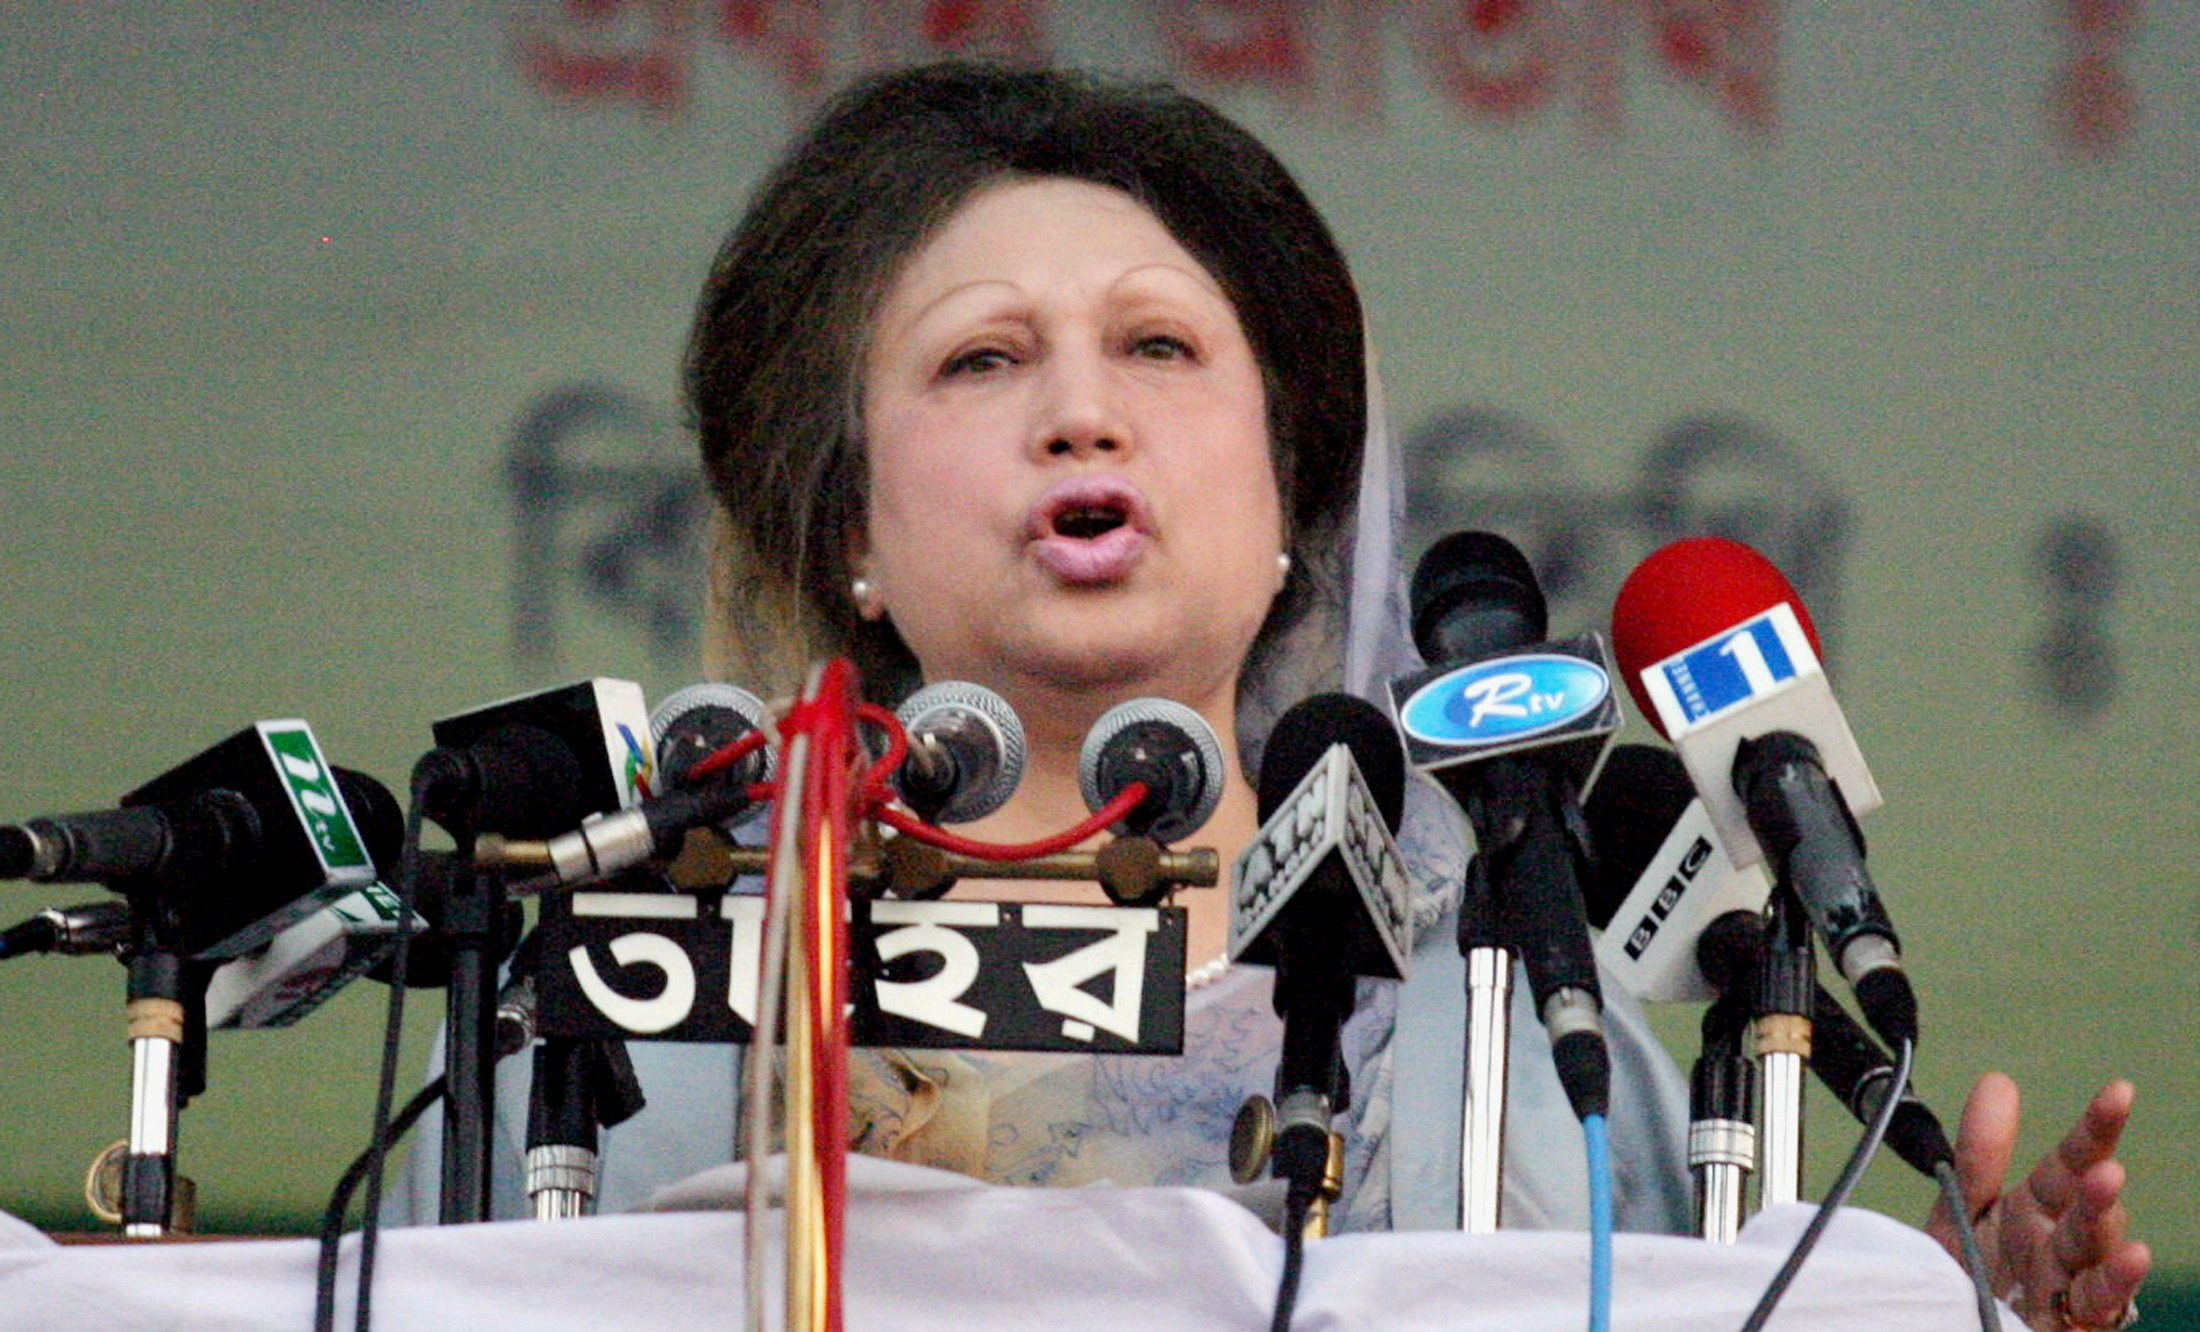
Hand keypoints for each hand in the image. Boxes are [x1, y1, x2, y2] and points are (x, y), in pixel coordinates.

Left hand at [1927, 1073, 2150, 1330]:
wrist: (1940, 1324)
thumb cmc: (1966, 1272)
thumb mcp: (1961, 1210)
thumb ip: (1979, 1155)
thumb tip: (1997, 1081)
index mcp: (2036, 1211)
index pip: (2070, 1163)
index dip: (2094, 1129)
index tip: (2120, 1091)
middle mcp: (2059, 1246)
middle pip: (2088, 1213)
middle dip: (2097, 1192)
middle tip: (2104, 1170)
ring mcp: (2067, 1287)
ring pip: (2097, 1258)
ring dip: (2104, 1231)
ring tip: (2108, 1205)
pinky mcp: (2066, 1324)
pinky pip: (2095, 1307)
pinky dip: (2113, 1285)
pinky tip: (2132, 1258)